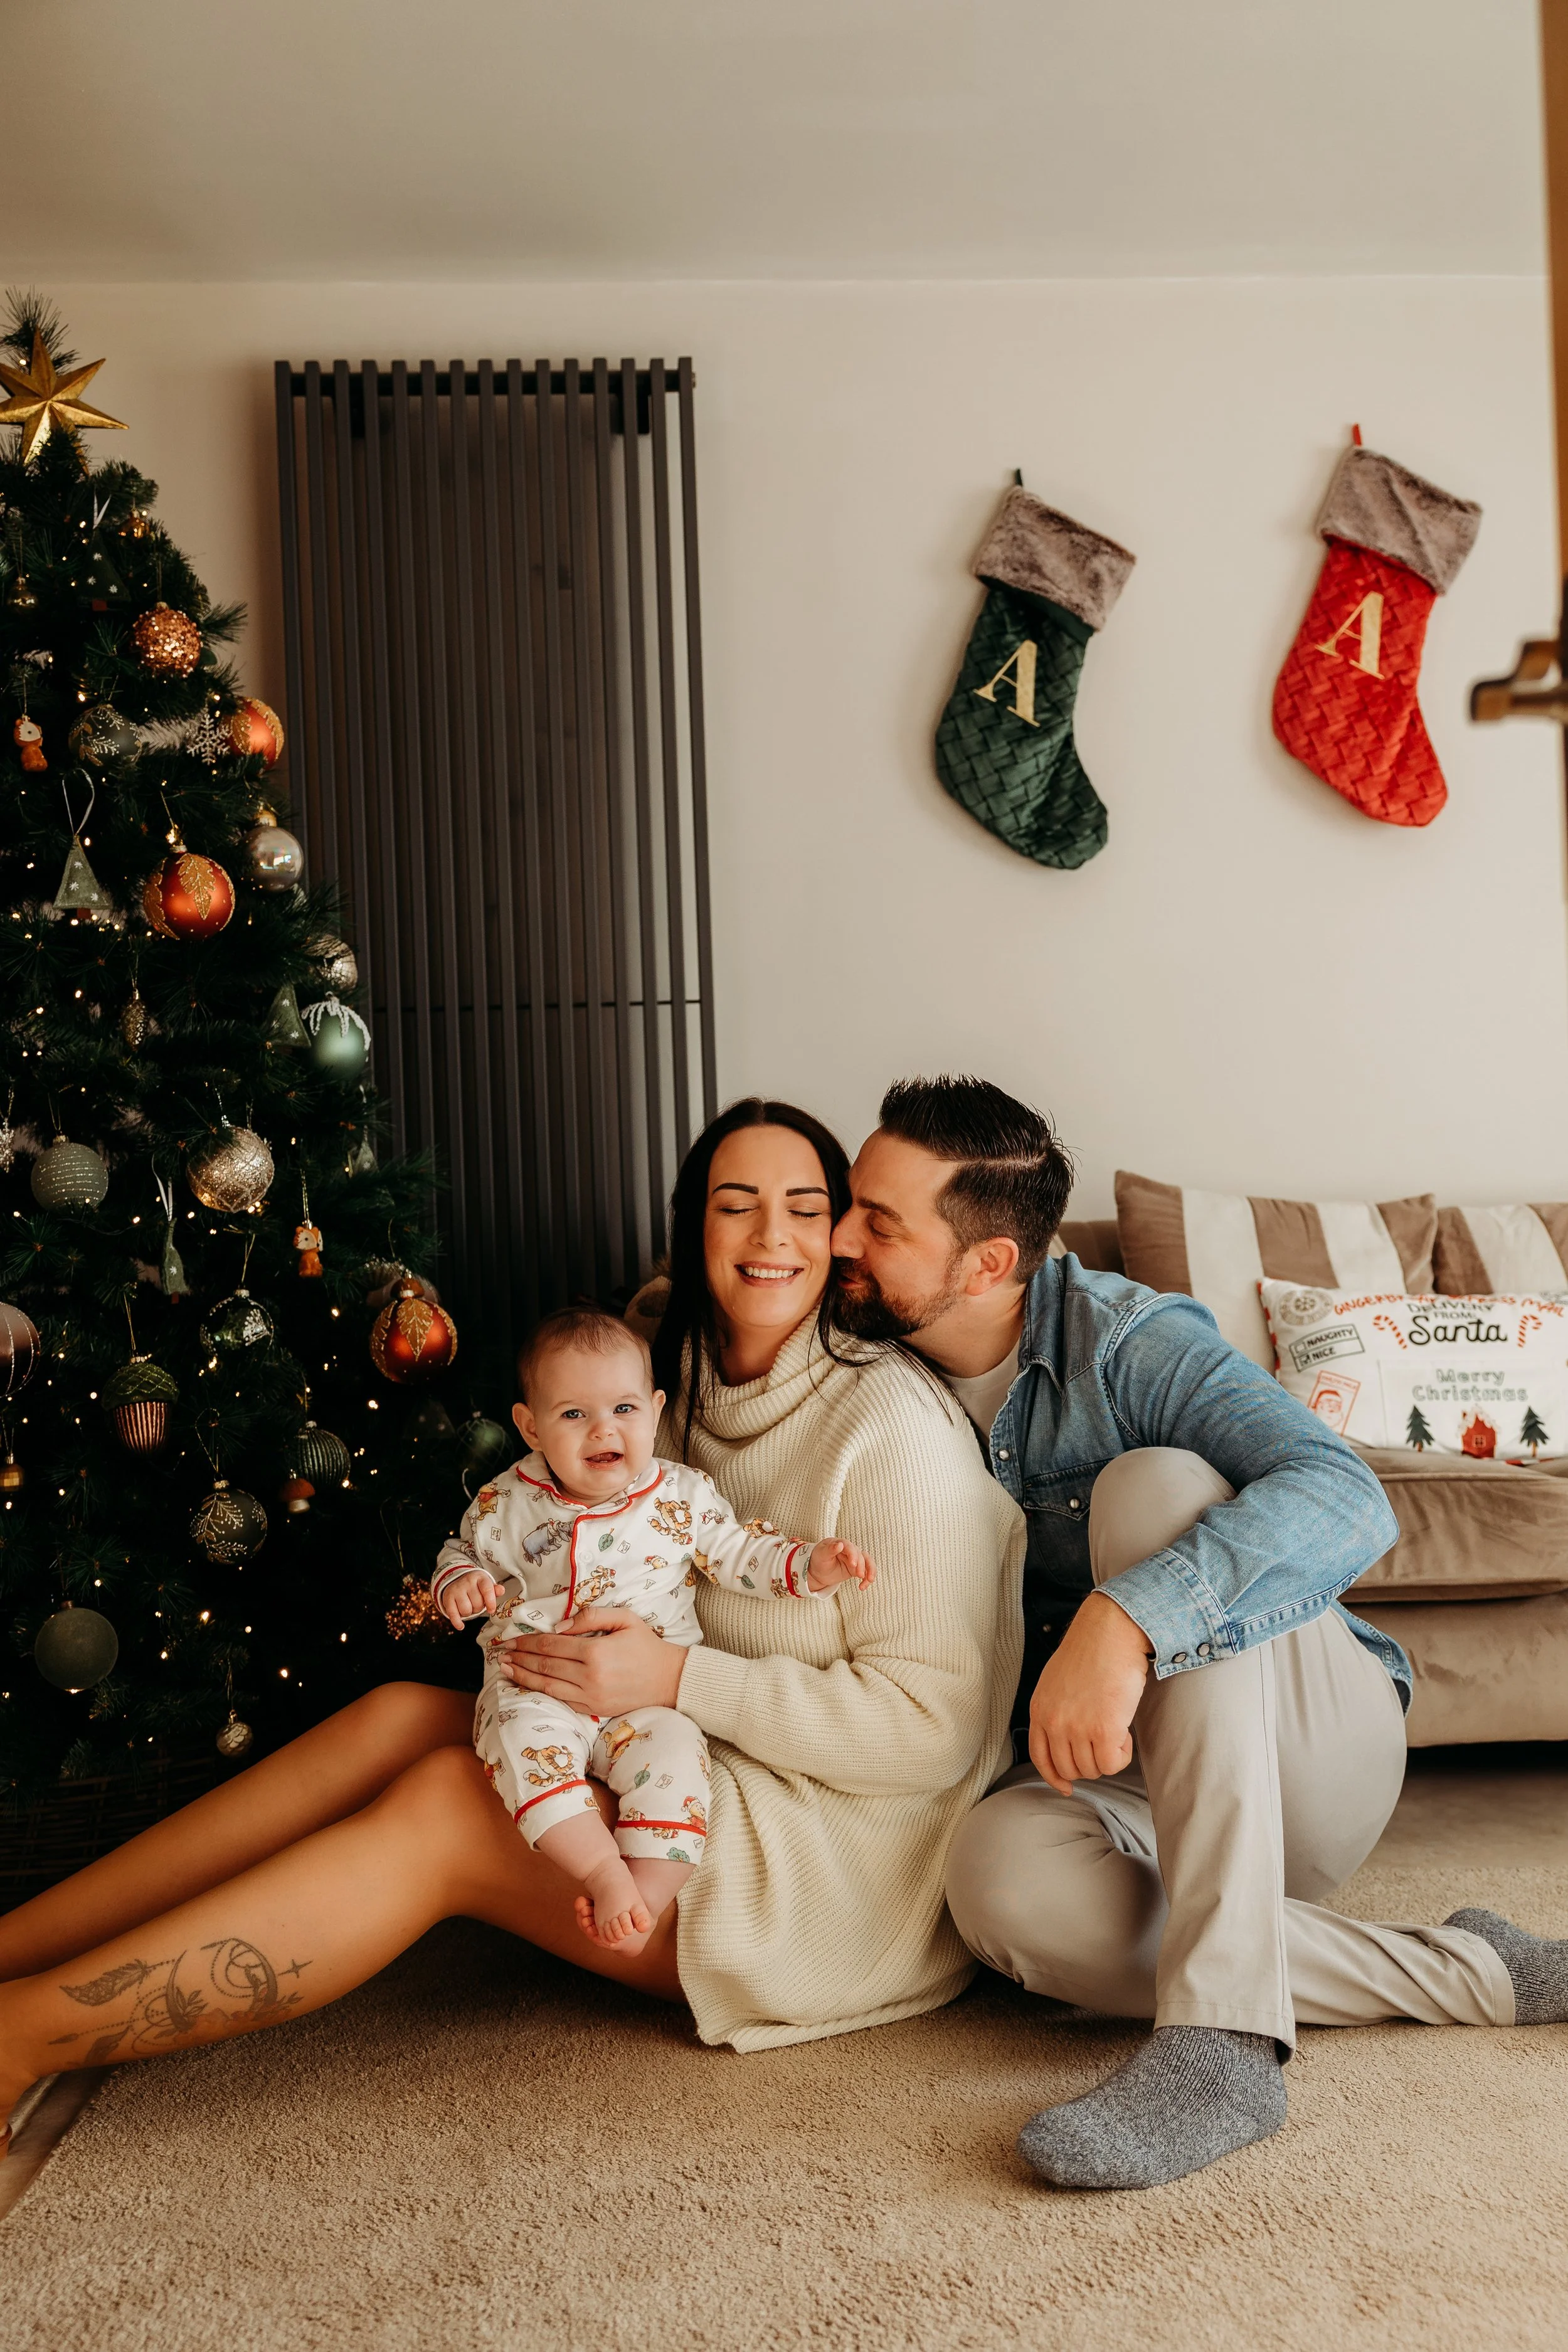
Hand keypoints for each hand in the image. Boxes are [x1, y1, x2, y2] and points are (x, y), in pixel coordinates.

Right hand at [438, 1568, 498, 1628]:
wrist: (457, 1580)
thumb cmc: (476, 1587)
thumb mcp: (486, 1586)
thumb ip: (494, 1590)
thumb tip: (501, 1590)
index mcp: (480, 1577)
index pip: (487, 1590)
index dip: (490, 1602)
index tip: (491, 1610)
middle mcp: (467, 1581)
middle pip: (477, 1604)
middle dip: (478, 1608)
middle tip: (476, 1603)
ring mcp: (456, 1589)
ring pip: (466, 1610)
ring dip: (469, 1613)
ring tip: (468, 1606)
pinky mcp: (447, 1597)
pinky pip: (453, 1614)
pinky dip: (457, 1622)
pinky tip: (461, 1626)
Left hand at [495, 1606, 684, 1715]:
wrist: (669, 1680)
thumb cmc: (646, 1646)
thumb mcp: (624, 1619)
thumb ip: (591, 1617)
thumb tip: (558, 1627)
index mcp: (595, 1652)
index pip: (551, 1645)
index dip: (528, 1642)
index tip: (511, 1639)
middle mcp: (589, 1677)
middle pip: (545, 1666)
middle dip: (521, 1658)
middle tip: (502, 1652)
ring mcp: (590, 1696)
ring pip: (547, 1686)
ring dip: (524, 1677)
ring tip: (506, 1670)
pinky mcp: (593, 1710)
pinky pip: (561, 1700)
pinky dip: (541, 1692)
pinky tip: (529, 1685)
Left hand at [807, 1538, 875, 1592]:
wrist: (818, 1571)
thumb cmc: (818, 1559)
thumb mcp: (821, 1554)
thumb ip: (830, 1549)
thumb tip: (840, 1544)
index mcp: (841, 1543)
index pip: (850, 1547)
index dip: (853, 1554)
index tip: (853, 1564)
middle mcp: (850, 1550)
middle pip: (860, 1555)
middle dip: (861, 1565)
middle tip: (859, 1575)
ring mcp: (855, 1559)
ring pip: (868, 1561)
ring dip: (871, 1570)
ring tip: (869, 1580)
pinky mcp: (857, 1569)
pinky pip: (866, 1572)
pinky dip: (867, 1579)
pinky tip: (863, 1586)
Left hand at [1028, 1590, 1152, 1797]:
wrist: (1111, 1633)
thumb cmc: (1091, 1652)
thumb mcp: (1056, 1682)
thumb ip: (1055, 1711)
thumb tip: (1066, 1742)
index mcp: (1040, 1710)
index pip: (1040, 1758)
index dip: (1054, 1778)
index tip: (1066, 1787)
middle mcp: (1054, 1722)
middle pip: (1070, 1769)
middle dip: (1090, 1763)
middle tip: (1104, 1741)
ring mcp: (1077, 1728)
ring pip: (1093, 1769)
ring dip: (1108, 1756)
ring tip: (1115, 1727)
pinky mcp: (1104, 1730)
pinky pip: (1112, 1764)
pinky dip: (1122, 1755)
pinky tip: (1125, 1732)